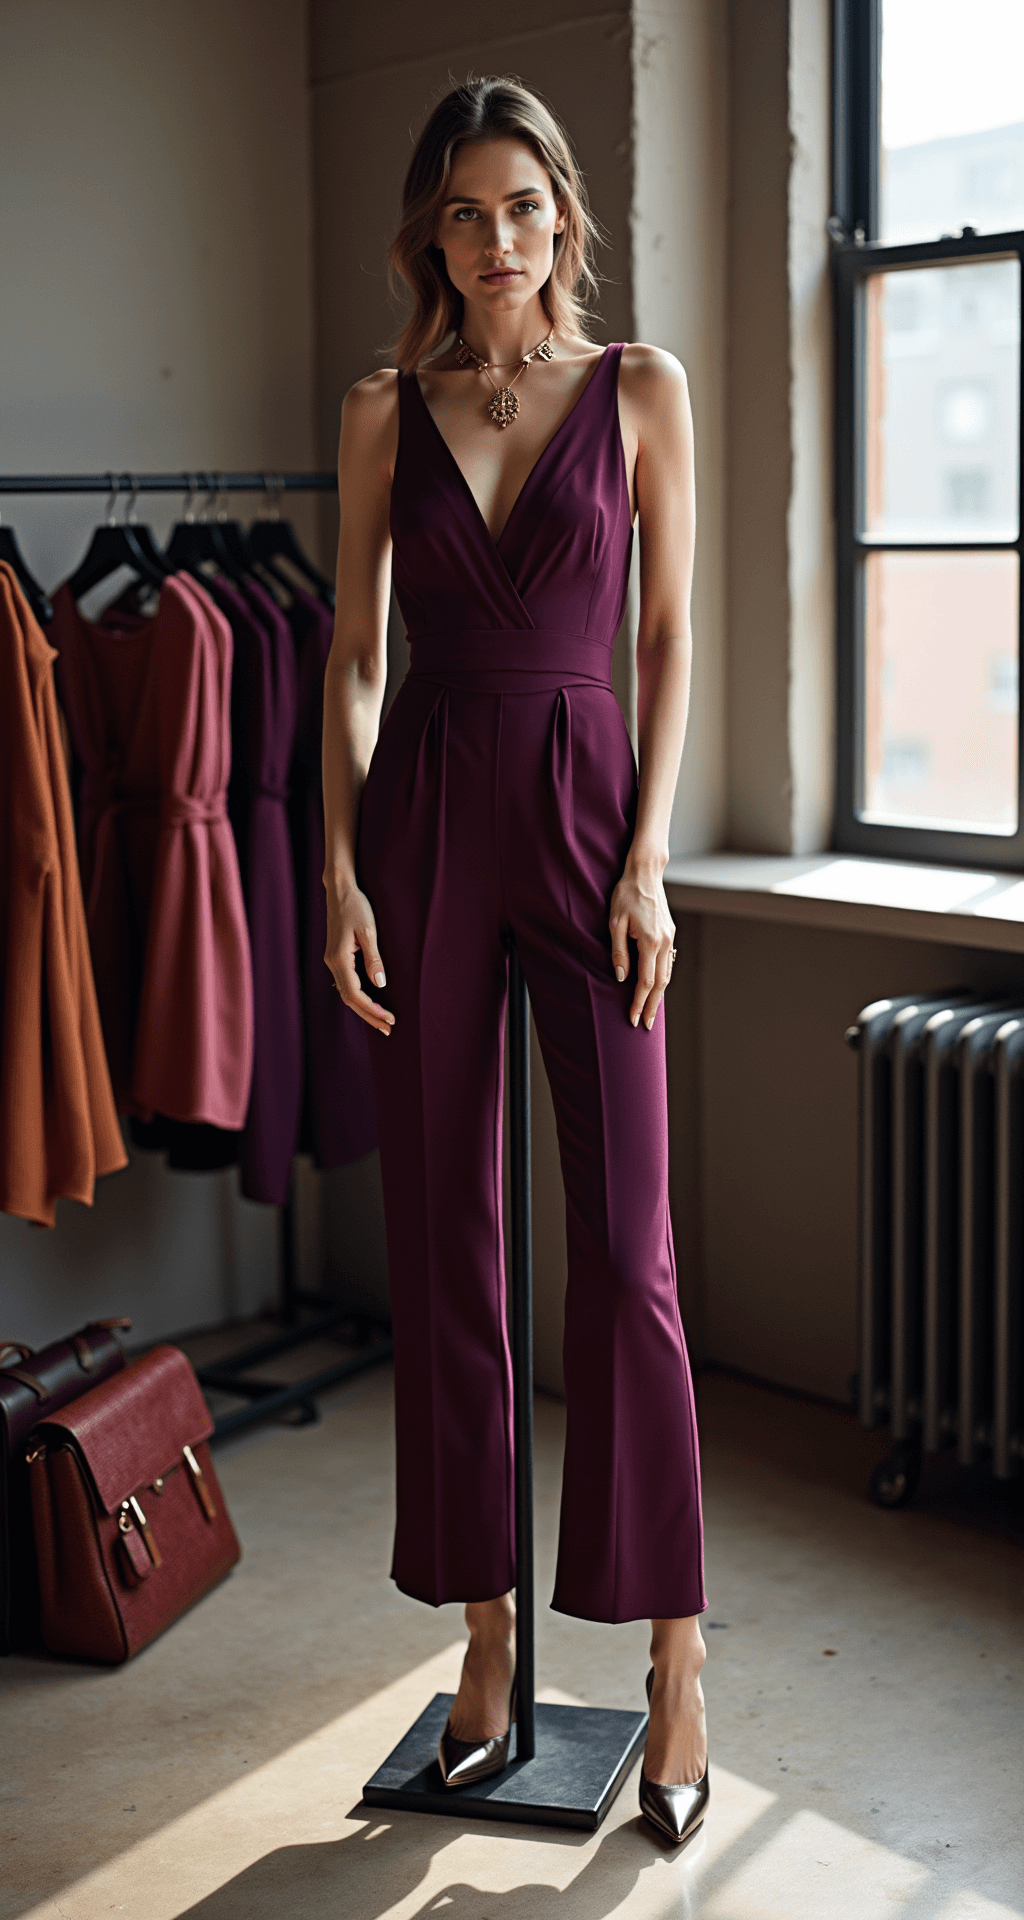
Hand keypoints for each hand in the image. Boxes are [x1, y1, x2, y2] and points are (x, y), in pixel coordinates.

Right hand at [324, 883, 394, 1035]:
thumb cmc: (356, 906)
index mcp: (339, 959)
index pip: (355, 995)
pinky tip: (369, 1003)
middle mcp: (332, 963)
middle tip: (389, 1029)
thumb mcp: (368, 931)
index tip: (390, 1018)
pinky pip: (346, 984)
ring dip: (364, 1009)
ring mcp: (332, 960)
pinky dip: (358, 997)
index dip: (372, 1010)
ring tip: (382, 1021)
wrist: (340, 889)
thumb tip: (380, 984)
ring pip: (346, 993)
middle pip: (349, 999)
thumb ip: (374, 959)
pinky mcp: (336, 956)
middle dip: (369, 1015)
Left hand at [609, 854, 675, 1030]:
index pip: (645, 981)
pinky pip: (668, 962)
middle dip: (651, 1006)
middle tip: (645, 1025)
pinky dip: (663, 979)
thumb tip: (622, 978)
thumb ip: (618, 952)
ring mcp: (670, 938)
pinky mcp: (670, 934)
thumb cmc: (626, 894)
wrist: (645, 873)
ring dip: (659, 996)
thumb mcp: (614, 923)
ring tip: (651, 1012)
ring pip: (667, 974)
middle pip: (660, 983)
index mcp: (650, 941)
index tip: (632, 1018)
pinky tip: (656, 988)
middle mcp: (664, 942)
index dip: (638, 1002)